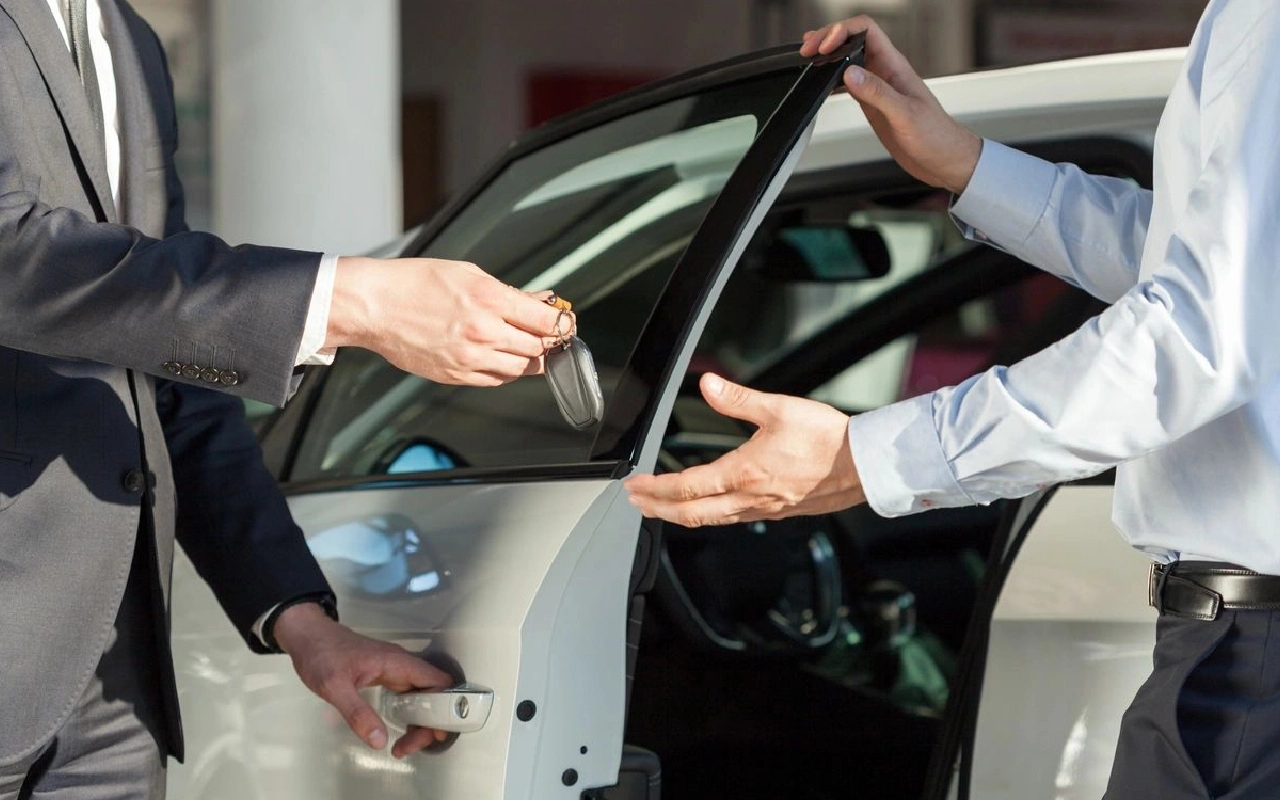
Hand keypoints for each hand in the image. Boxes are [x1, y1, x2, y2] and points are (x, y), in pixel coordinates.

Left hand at [272, 602, 452, 757]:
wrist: (307, 636)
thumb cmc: (320, 655)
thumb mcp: (334, 687)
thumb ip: (357, 713)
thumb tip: (379, 740)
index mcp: (397, 663)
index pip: (438, 682)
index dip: (445, 707)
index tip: (434, 732)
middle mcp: (401, 665)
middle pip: (433, 694)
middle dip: (429, 723)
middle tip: (408, 746)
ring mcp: (395, 670)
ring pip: (422, 697)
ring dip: (420, 722)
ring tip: (403, 746)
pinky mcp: (386, 676)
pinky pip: (408, 696)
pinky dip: (410, 716)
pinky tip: (399, 730)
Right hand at [326, 257, 564, 385]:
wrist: (374, 306)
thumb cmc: (415, 283)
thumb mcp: (468, 274)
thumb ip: (508, 291)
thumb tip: (541, 300)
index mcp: (490, 299)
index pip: (546, 321)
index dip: (562, 324)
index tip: (566, 323)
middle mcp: (484, 331)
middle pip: (538, 348)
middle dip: (548, 342)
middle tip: (548, 335)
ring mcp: (470, 358)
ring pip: (521, 368)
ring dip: (529, 358)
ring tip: (524, 344)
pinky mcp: (456, 375)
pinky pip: (496, 380)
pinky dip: (505, 370)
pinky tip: (500, 356)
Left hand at [624, 373, 864, 525]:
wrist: (865, 465)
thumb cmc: (828, 439)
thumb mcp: (779, 409)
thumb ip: (739, 399)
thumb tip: (710, 385)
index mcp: (744, 473)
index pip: (686, 487)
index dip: (655, 488)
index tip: (635, 485)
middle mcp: (750, 498)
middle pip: (691, 513)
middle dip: (658, 508)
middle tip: (638, 502)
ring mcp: (763, 509)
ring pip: (711, 520)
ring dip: (681, 515)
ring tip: (662, 508)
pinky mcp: (778, 512)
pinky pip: (733, 519)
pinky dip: (709, 516)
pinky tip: (709, 508)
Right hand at [800, 16, 981, 194]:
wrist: (944, 159)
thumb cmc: (936, 136)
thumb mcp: (905, 114)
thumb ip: (877, 92)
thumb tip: (850, 73)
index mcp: (895, 67)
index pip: (866, 30)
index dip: (842, 31)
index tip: (824, 46)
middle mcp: (885, 73)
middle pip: (853, 40)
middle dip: (828, 39)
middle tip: (808, 50)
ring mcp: (878, 87)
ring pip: (849, 60)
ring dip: (828, 56)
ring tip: (809, 59)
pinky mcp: (874, 104)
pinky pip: (849, 83)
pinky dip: (832, 80)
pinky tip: (822, 83)